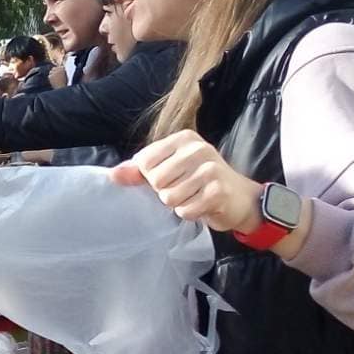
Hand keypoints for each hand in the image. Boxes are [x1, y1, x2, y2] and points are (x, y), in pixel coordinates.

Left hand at [111, 131, 262, 232]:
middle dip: (164, 192)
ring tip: (193, 197)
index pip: (144, 162)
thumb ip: (139, 172)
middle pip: (156, 181)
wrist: (240, 198)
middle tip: (183, 189)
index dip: (150, 177)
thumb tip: (112, 175)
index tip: (169, 178)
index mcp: (184, 139)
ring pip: (169, 197)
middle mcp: (198, 149)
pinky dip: (190, 213)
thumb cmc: (199, 182)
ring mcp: (210, 170)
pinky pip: (185, 210)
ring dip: (178, 204)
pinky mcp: (218, 192)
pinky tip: (202, 205)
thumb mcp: (170, 170)